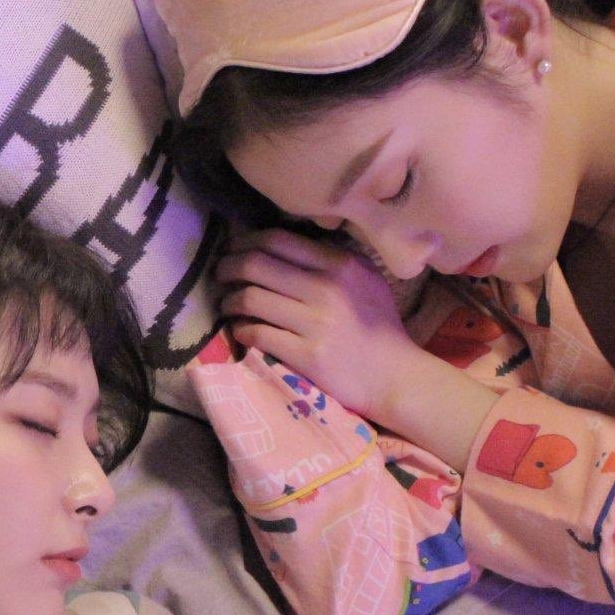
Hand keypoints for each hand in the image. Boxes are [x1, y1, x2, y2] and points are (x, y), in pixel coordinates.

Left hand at [215, 230, 418, 417]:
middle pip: (255, 264)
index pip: (276, 239)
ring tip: (228, 305)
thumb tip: (278, 243)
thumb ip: (329, 258)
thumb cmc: (377, 325)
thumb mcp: (364, 278)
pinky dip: (240, 329)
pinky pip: (257, 333)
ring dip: (229, 300)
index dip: (243, 242)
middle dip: (227, 267)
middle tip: (220, 275)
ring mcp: (316, 322)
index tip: (233, 250)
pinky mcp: (307, 354)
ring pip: (250, 297)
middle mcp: (326, 287)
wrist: (394, 375)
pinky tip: (240, 330)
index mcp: (339, 263)